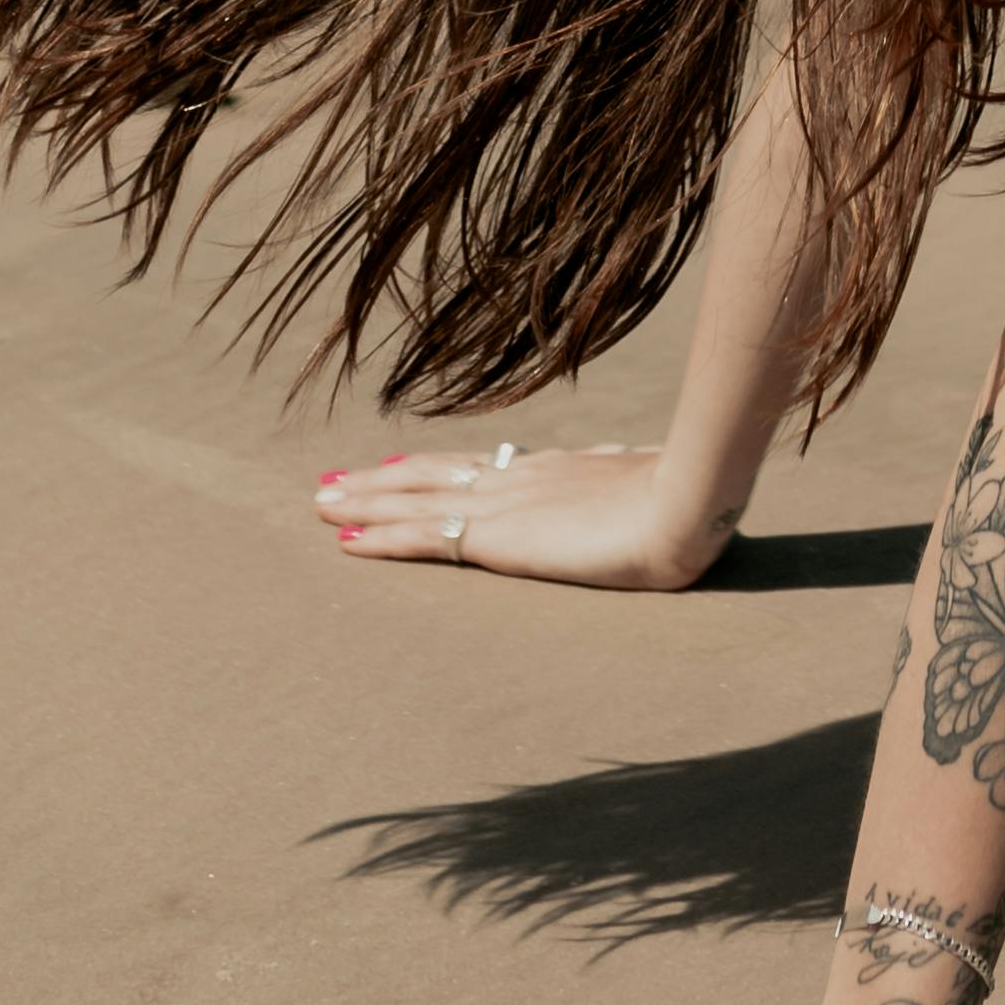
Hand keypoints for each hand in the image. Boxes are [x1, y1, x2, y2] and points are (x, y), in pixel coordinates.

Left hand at [315, 439, 734, 588]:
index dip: (435, 468)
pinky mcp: (495, 537)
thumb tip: (633, 464)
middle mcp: (518, 478)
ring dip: (363, 501)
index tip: (399, 465)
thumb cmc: (684, 496)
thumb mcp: (649, 482)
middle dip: (380, 480)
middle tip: (333, 482)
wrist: (684, 502)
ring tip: (320, 502)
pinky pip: (424, 537)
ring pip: (414, 498)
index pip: (481, 466)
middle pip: (433, 474)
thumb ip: (628, 477)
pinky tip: (346, 540)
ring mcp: (503, 503)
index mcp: (555, 469)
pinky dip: (380, 537)